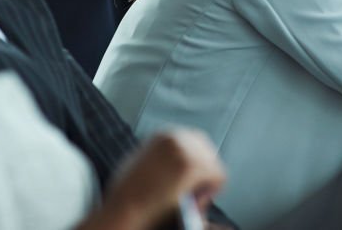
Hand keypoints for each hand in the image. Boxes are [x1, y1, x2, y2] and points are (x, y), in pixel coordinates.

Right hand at [91, 129, 225, 229]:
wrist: (122, 206)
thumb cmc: (127, 194)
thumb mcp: (142, 164)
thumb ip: (162, 159)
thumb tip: (177, 167)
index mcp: (164, 135)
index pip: (194, 140)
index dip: (196, 161)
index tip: (192, 178)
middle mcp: (175, 137)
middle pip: (206, 149)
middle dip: (203, 170)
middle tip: (196, 192)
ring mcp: (185, 150)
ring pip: (213, 163)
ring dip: (206, 183)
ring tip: (193, 200)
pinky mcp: (192, 166)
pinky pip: (218, 176)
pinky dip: (211, 191)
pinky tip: (197, 203)